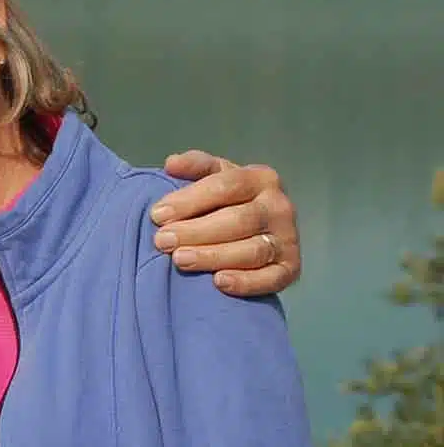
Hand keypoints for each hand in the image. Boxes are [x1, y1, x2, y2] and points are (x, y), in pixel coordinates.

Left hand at [152, 152, 300, 296]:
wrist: (256, 228)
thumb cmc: (226, 199)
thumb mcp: (213, 175)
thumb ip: (195, 165)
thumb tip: (172, 164)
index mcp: (260, 178)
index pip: (225, 186)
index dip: (189, 200)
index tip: (157, 215)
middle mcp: (279, 207)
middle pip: (238, 220)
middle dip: (196, 231)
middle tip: (162, 241)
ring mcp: (288, 239)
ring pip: (252, 250)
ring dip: (213, 256)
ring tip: (180, 260)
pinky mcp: (291, 268)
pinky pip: (272, 279)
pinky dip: (246, 282)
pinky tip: (218, 282)